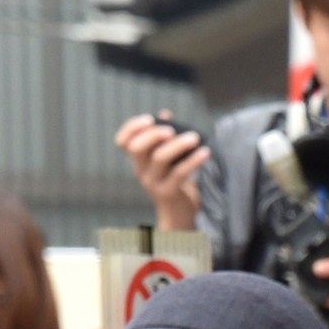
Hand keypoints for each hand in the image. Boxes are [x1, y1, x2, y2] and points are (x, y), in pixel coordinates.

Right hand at [115, 114, 206, 229]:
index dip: (131, 128)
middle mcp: (140, 171)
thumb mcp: (170, 160)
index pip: (123, 142)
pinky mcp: (168, 193)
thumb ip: (166, 139)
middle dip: (153, 134)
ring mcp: (153, 183)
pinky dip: (193, 160)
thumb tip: (166, 113)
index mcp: (139, 161)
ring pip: (159, 158)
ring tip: (195, 138)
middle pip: (137, 148)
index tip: (149, 118)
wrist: (180, 216)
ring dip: (178, 145)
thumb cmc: (177, 183)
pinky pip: (180, 173)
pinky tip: (206, 152)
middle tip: (172, 130)